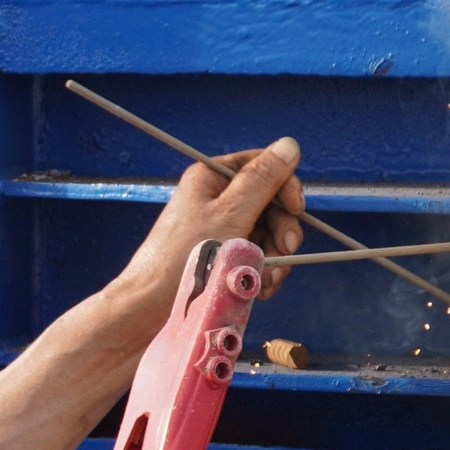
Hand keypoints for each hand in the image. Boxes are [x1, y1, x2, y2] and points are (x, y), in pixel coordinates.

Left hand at [113, 138, 304, 332]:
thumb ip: (262, 180)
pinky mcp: (221, 254)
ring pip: (265, 233)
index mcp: (212, 178)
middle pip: (269, 203)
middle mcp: (215, 199)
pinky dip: (262, 270)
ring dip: (275, 256)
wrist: (152, 304)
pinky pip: (254, 255)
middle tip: (286, 250)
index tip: (296, 209)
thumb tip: (289, 145)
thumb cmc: (186, 256)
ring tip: (269, 278)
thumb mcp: (230, 213)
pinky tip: (261, 287)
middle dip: (281, 229)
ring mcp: (219, 228)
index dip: (286, 186)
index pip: (262, 166)